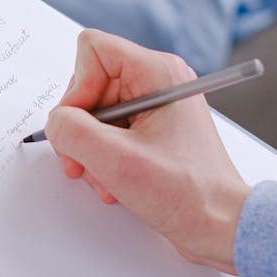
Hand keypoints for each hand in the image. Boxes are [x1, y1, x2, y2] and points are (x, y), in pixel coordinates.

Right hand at [44, 29, 248, 273]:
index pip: (92, 49)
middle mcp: (155, 82)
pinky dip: (100, 157)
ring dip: (88, 149)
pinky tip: (112, 180)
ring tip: (103, 178)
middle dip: (78, 127)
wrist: (220, 227)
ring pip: (91, 112)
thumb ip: (71, 131)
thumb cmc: (186, 193)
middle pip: (87, 85)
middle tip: (82, 160)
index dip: (77, 86)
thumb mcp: (115, 160)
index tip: (83, 124)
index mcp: (157, 72)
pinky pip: (104, 131)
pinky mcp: (148, 128)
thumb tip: (55, 122)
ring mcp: (151, 106)